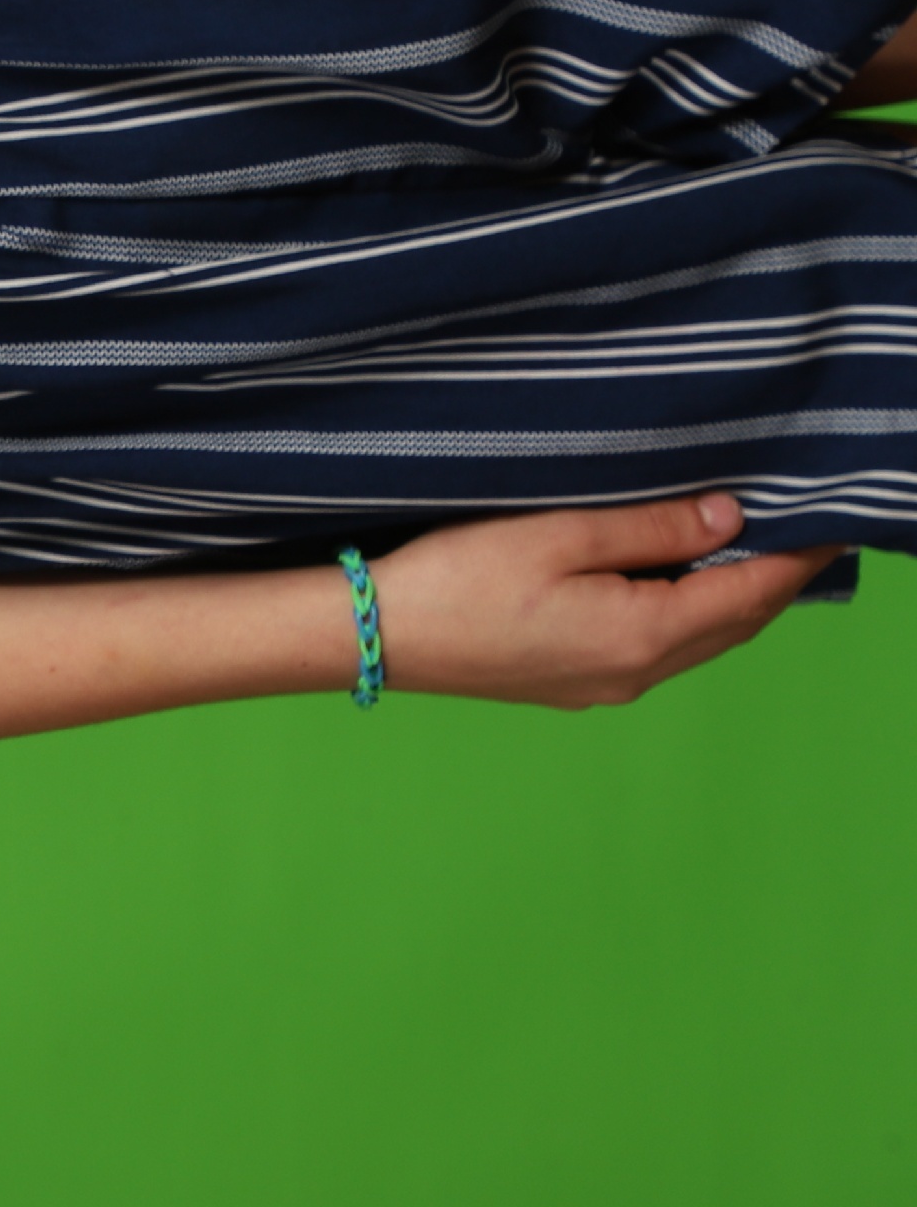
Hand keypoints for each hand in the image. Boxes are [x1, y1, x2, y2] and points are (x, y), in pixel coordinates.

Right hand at [364, 496, 839, 708]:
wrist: (377, 636)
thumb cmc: (457, 579)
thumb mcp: (557, 534)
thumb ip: (652, 529)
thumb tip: (730, 519)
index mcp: (642, 635)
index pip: (751, 594)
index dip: (796, 558)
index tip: (829, 521)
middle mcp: (637, 674)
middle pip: (734, 626)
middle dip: (774, 579)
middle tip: (801, 529)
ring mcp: (605, 687)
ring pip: (699, 642)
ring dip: (732, 600)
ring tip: (747, 550)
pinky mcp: (574, 686)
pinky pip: (660, 651)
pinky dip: (689, 615)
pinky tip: (675, 583)